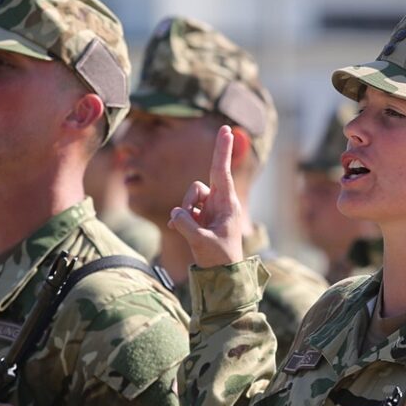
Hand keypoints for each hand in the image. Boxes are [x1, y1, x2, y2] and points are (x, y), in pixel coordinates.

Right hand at [167, 126, 243, 267]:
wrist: (222, 275)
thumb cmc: (220, 258)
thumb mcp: (202, 241)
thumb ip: (186, 224)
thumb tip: (176, 212)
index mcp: (228, 204)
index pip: (222, 172)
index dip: (222, 150)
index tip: (226, 129)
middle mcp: (220, 203)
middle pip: (198, 187)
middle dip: (189, 201)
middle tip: (191, 221)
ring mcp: (210, 210)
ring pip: (190, 198)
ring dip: (185, 212)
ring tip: (191, 231)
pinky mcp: (201, 218)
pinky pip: (184, 210)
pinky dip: (180, 219)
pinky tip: (178, 230)